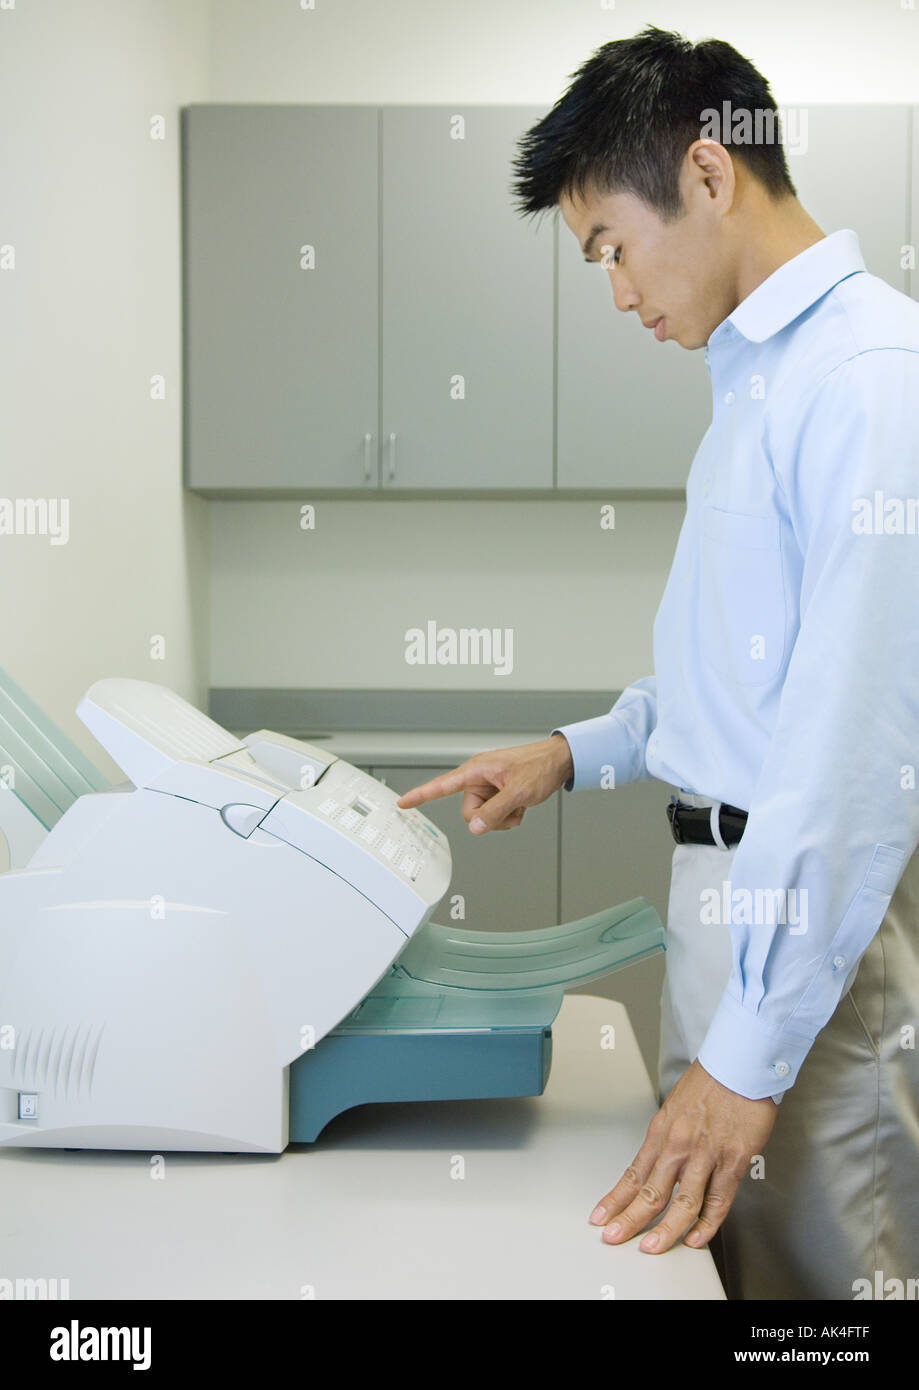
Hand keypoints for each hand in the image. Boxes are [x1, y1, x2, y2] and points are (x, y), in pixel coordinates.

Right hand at [395, 734, 573, 832]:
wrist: (559, 761)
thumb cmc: (539, 766)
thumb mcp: (517, 792)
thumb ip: (494, 812)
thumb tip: (474, 828)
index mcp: (476, 770)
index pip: (441, 785)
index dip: (420, 795)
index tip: (402, 803)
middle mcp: (479, 778)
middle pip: (469, 812)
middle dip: (489, 816)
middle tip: (510, 805)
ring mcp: (489, 787)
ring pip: (483, 816)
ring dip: (502, 816)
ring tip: (519, 803)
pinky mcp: (498, 794)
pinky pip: (495, 815)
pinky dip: (509, 814)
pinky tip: (521, 804)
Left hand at [588, 1059, 777, 1251]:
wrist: (739, 1063)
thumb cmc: (711, 1081)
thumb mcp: (675, 1106)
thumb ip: (668, 1138)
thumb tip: (659, 1164)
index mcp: (662, 1131)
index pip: (633, 1173)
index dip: (616, 1199)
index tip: (602, 1216)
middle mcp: (679, 1144)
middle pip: (650, 1191)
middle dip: (629, 1219)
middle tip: (614, 1237)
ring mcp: (706, 1155)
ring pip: (682, 1202)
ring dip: (665, 1229)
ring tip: (651, 1247)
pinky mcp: (733, 1161)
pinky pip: (718, 1200)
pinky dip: (707, 1223)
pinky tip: (696, 1237)